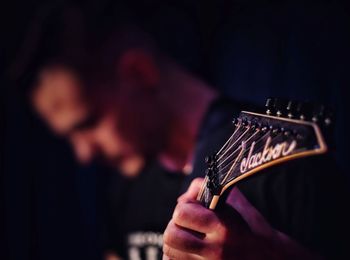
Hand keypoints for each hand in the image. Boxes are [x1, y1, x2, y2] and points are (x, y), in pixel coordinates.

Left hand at [163, 178, 319, 259]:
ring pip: (169, 253)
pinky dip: (177, 257)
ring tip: (188, 239)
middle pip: (171, 236)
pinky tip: (189, 253)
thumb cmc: (250, 226)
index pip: (181, 213)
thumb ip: (205, 189)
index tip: (193, 209)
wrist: (271, 258)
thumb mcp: (234, 200)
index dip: (184, 208)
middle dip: (175, 227)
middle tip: (186, 226)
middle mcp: (216, 250)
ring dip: (175, 244)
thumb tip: (181, 199)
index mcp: (223, 226)